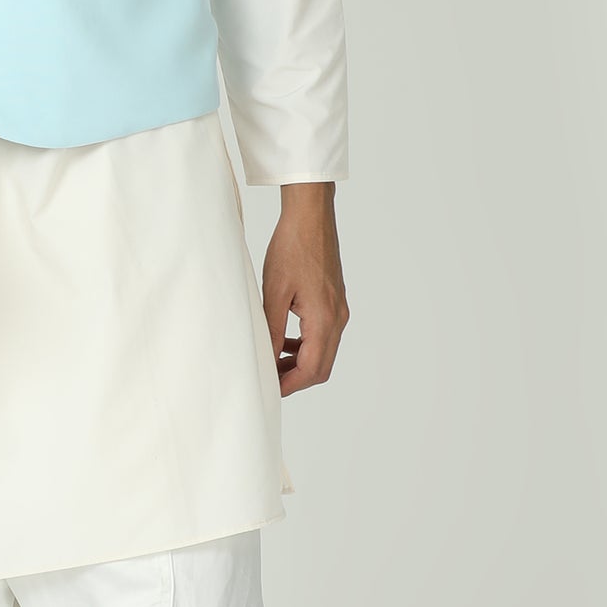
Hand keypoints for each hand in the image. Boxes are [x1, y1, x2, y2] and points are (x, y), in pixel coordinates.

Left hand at [263, 182, 347, 394]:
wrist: (311, 217)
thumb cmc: (291, 248)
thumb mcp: (274, 293)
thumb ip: (273, 331)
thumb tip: (267, 361)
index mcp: (324, 319)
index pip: (311, 370)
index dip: (289, 385)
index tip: (268, 389)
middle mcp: (337, 318)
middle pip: (322, 367)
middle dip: (296, 379)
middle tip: (269, 379)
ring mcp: (339, 309)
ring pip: (324, 352)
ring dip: (300, 363)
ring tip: (273, 361)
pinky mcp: (335, 301)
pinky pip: (325, 334)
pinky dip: (306, 345)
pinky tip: (285, 339)